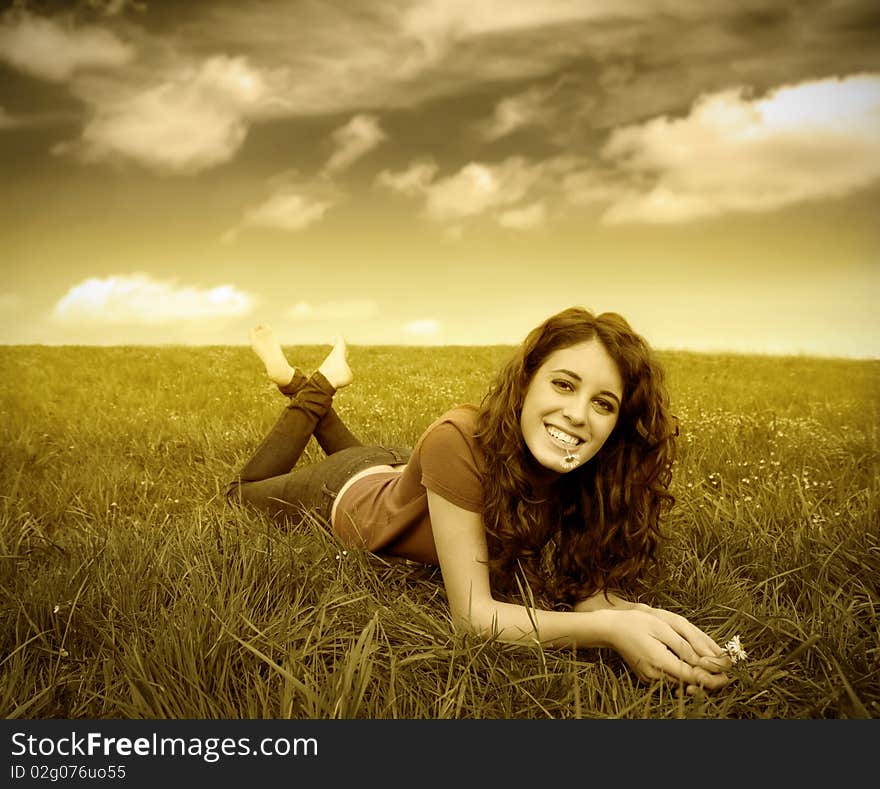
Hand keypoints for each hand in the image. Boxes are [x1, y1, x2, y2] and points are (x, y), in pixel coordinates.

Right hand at [607, 606, 730, 692]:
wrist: (610, 629)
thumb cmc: (635, 623)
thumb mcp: (662, 628)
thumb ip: (684, 646)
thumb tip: (705, 661)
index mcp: (660, 663)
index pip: (693, 678)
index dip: (713, 679)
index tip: (728, 675)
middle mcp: (656, 676)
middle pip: (689, 684)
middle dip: (708, 679)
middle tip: (724, 673)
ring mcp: (650, 679)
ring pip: (681, 684)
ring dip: (697, 678)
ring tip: (711, 668)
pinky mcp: (648, 677)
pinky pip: (671, 680)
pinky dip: (684, 676)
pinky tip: (691, 666)